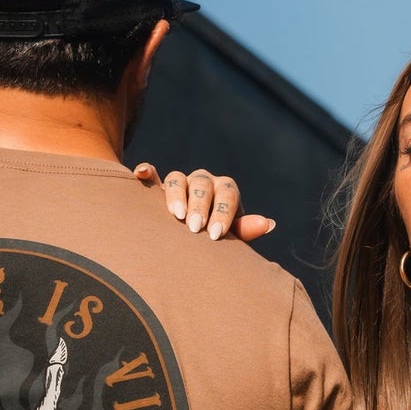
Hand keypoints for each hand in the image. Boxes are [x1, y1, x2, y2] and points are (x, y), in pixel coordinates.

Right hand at [132, 163, 275, 241]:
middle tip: (194, 228)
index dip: (222, 212)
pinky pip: (152, 175)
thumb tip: (268, 224)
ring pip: (177, 178)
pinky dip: (147, 172)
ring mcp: (182, 183)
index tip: (214, 234)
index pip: (227, 194)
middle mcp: (204, 182)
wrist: (196, 236)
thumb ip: (245, 230)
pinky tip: (142, 174)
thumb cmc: (216, 237)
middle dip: (199, 205)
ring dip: (176, 194)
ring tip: (175, 215)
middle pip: (202, 184)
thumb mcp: (231, 236)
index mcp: (226, 190)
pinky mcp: (159, 187)